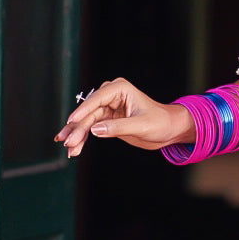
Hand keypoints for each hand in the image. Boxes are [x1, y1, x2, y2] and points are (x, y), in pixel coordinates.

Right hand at [55, 78, 194, 158]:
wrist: (169, 129)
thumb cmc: (160, 122)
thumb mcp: (141, 126)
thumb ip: (118, 127)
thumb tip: (95, 130)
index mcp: (120, 89)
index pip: (97, 99)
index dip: (82, 111)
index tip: (71, 122)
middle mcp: (111, 96)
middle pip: (89, 112)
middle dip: (78, 128)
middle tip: (68, 143)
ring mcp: (108, 108)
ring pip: (87, 122)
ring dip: (77, 135)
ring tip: (70, 150)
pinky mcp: (108, 120)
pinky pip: (91, 128)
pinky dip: (83, 138)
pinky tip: (75, 149)